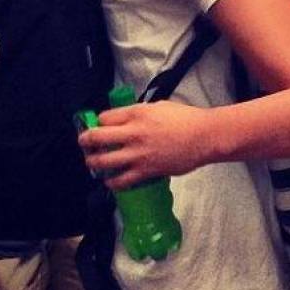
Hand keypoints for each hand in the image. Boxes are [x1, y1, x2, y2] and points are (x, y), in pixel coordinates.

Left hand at [79, 100, 213, 187]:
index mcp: (137, 114)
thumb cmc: (186, 119)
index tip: (98, 125)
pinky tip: (110, 181)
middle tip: (84, 143)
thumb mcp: (160, 106)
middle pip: (96, 138)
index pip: (104, 117)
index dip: (98, 121)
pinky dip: (111, 182)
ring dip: (93, 162)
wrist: (205, 137)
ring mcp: (138, 154)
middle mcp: (133, 133)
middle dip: (85, 141)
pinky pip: (120, 181)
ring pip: (102, 162)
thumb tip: (127, 120)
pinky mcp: (146, 171)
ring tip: (92, 162)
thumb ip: (140, 113)